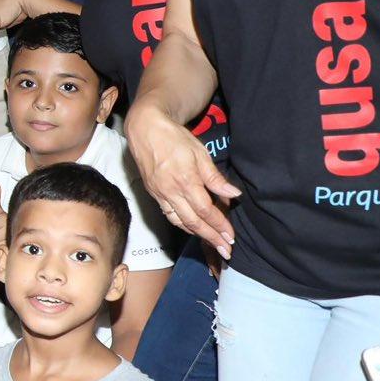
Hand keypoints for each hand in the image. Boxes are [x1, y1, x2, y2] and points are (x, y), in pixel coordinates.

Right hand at [126, 105, 240, 256]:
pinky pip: (169, 215)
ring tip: (211, 244)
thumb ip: (215, 177)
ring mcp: (160, 194)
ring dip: (197, 235)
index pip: (206, 210)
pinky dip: (182, 225)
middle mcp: (171, 191)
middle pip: (193, 222)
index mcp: (185, 180)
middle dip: (211, 238)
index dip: (219, 225)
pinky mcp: (154, 193)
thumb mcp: (200, 153)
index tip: (230, 237)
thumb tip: (234, 194)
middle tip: (225, 250)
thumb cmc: (174, 138)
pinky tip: (192, 228)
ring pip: (180, 221)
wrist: (145, 130)